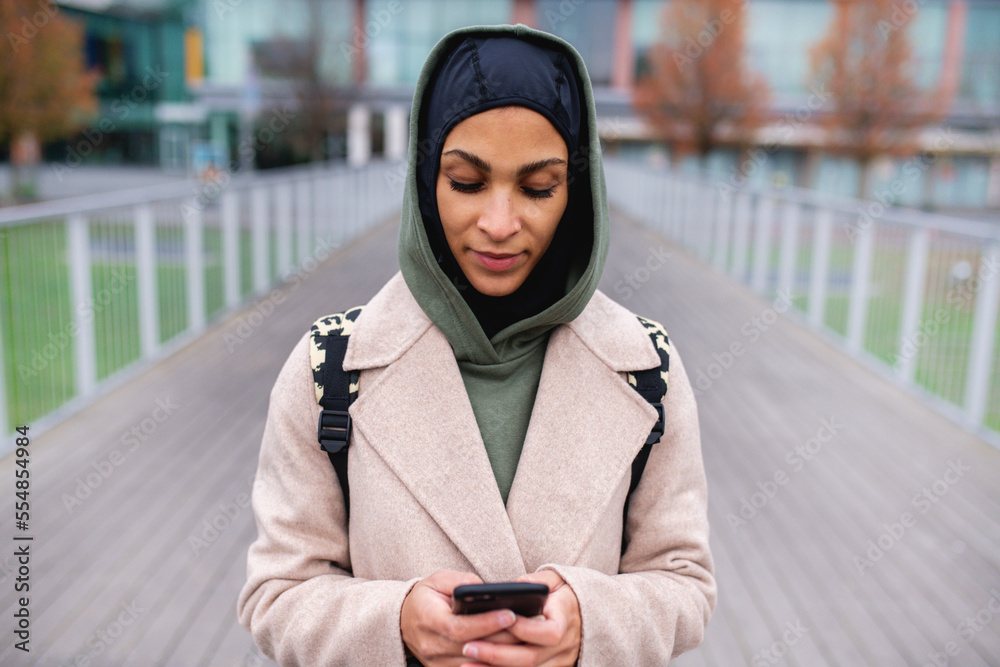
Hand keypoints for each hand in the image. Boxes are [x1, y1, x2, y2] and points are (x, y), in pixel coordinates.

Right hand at [401, 570, 519, 665]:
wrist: (403, 620)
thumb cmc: (425, 597)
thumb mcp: (438, 580)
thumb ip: (462, 582)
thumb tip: (488, 590)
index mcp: (428, 620)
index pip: (460, 627)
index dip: (486, 623)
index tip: (510, 613)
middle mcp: (432, 646)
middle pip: (473, 649)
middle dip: (503, 638)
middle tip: (531, 625)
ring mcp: (438, 664)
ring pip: (476, 664)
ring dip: (502, 653)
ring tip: (528, 638)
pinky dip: (492, 663)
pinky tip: (512, 652)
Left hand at [458, 570, 580, 666]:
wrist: (584, 612)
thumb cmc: (564, 593)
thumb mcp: (556, 579)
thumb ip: (538, 581)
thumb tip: (519, 585)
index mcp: (566, 621)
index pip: (547, 632)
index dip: (523, 628)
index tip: (498, 621)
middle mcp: (565, 647)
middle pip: (530, 658)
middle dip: (496, 654)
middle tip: (468, 647)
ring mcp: (558, 662)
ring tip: (466, 663)